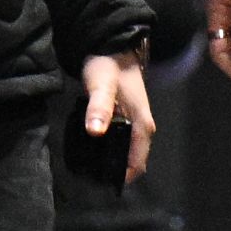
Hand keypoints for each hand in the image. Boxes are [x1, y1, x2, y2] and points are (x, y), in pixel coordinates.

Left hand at [82, 51, 157, 186]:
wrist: (115, 46)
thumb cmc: (108, 66)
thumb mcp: (101, 85)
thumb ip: (99, 107)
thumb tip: (95, 132)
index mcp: (142, 125)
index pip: (137, 165)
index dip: (120, 178)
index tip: (97, 183)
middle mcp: (143, 128)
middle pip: (133, 161)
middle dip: (114, 172)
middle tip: (87, 177)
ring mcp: (137, 123)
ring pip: (128, 152)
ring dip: (112, 161)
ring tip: (87, 166)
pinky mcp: (128, 118)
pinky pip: (122, 142)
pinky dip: (110, 149)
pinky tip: (92, 149)